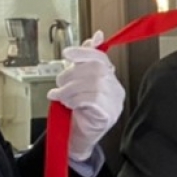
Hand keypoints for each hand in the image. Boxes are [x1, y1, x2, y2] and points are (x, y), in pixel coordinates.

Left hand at [52, 31, 124, 162]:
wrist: (77, 140)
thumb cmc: (77, 112)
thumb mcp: (78, 82)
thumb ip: (84, 62)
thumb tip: (98, 36)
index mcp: (111, 79)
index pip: (101, 58)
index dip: (84, 53)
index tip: (67, 53)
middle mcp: (116, 90)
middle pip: (96, 70)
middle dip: (72, 74)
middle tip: (59, 84)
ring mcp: (114, 104)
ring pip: (93, 84)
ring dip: (69, 89)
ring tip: (60, 96)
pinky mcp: (107, 116)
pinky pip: (92, 99)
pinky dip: (75, 99)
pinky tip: (68, 104)